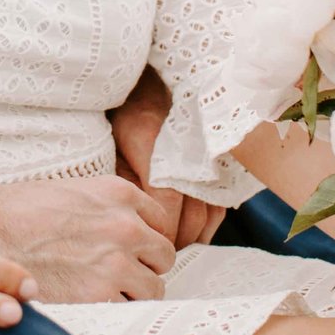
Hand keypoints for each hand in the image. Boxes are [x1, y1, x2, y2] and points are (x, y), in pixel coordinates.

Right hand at [0, 176, 177, 302]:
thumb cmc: (11, 214)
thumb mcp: (65, 191)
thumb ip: (101, 206)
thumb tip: (118, 223)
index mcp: (117, 194)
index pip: (160, 222)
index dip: (145, 239)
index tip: (133, 250)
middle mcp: (125, 225)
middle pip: (163, 256)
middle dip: (144, 267)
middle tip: (118, 275)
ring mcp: (116, 262)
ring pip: (153, 288)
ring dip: (133, 294)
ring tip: (101, 294)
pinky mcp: (100, 296)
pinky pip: (129, 311)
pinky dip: (113, 312)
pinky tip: (88, 305)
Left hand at [107, 70, 226, 247]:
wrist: (159, 81)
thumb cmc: (128, 113)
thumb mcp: (114, 142)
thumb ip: (121, 181)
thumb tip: (132, 223)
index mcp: (152, 142)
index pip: (165, 206)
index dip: (160, 234)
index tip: (147, 246)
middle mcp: (188, 152)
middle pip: (191, 218)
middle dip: (174, 242)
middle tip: (155, 253)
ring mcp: (209, 158)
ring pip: (209, 216)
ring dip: (191, 237)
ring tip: (170, 245)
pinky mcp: (220, 165)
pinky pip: (219, 207)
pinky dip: (206, 225)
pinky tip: (190, 232)